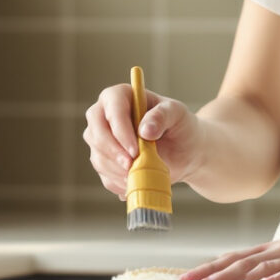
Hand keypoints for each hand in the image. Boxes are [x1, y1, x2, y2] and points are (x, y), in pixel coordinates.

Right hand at [82, 84, 197, 198]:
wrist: (185, 151)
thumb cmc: (180, 125)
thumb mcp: (178, 114)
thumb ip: (162, 116)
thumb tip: (145, 129)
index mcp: (121, 96)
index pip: (111, 108)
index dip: (120, 130)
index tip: (135, 149)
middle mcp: (105, 116)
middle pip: (95, 133)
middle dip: (113, 152)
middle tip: (132, 166)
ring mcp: (102, 140)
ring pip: (98, 156)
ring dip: (117, 170)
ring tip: (141, 174)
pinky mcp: (106, 162)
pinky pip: (105, 175)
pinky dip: (120, 182)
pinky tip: (137, 181)